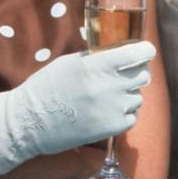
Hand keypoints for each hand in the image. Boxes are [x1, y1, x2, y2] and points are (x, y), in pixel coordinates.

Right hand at [0, 40, 154, 174]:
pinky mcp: (111, 129)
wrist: (31, 122)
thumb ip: (96, 58)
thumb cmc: (47, 87)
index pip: (136, 54)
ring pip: (138, 97)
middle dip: (136, 71)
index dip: (145, 50)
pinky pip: (132, 117)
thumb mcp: (70, 63)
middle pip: (142, 75)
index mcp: (95, 66)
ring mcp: (111, 109)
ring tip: (107, 96)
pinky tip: (107, 111)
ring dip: (128, 94)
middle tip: (124, 73)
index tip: (146, 50)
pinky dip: (124, 113)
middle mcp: (107, 87)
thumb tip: (118, 52)